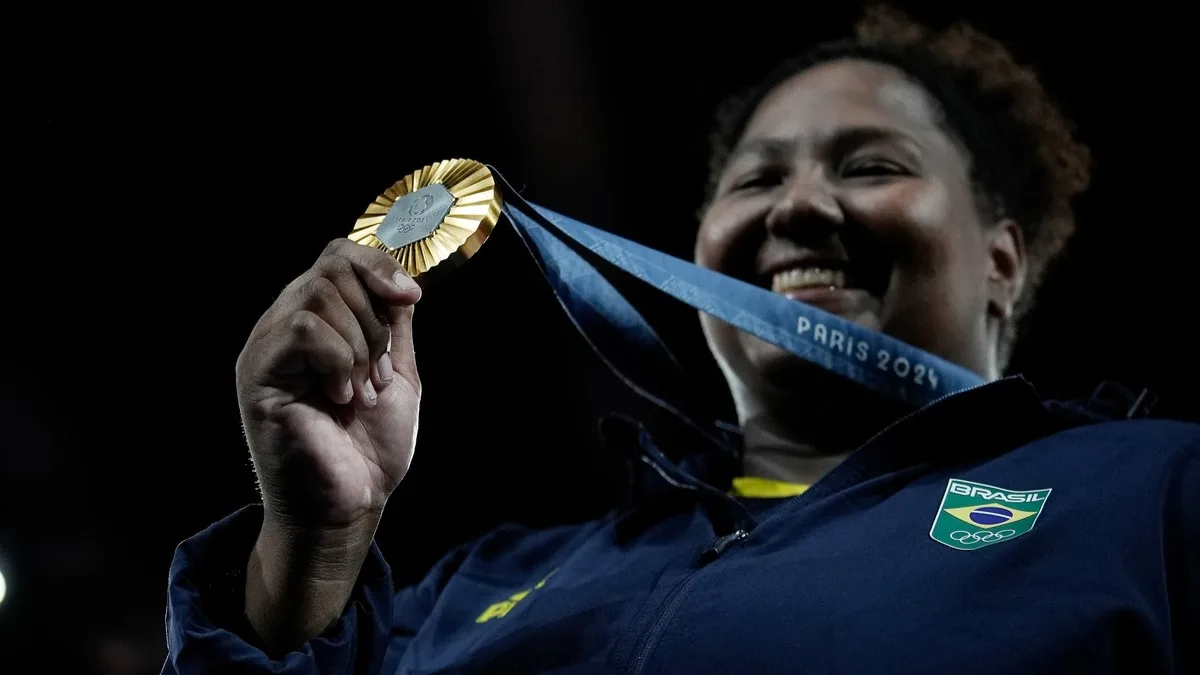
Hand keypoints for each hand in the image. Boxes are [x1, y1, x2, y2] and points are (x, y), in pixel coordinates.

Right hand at [235, 238, 422, 532]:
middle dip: (374, 320)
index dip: (378, 266)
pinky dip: (337, 360)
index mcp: (318, 322)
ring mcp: (267, 348)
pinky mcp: (257, 373)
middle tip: (376, 373)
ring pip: (319, 295)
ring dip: (358, 346)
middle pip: (332, 268)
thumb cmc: (369, 445)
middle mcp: (284, 326)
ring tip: (357, 392)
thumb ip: (392, 322)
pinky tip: (338, 398)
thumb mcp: (395, 370)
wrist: (352, 503)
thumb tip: (400, 276)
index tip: (411, 300)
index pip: (338, 256)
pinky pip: (302, 328)